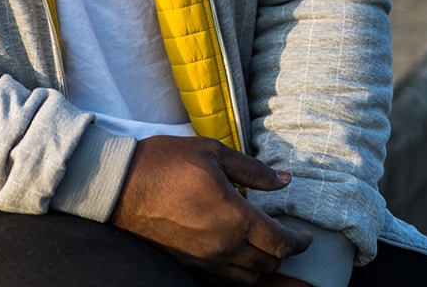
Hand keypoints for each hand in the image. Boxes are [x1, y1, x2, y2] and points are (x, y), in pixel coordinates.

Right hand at [109, 136, 311, 284]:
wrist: (120, 186)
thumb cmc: (165, 163)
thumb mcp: (211, 152)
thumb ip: (252, 169)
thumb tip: (284, 180)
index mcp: (234, 217)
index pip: (280, 242)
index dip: (299, 241)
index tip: (306, 236)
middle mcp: (225, 247)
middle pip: (268, 264)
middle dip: (284, 254)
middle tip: (288, 239)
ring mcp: (206, 262)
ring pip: (249, 280)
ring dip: (264, 269)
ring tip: (267, 253)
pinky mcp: (189, 267)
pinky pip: (226, 283)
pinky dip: (241, 276)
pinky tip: (241, 263)